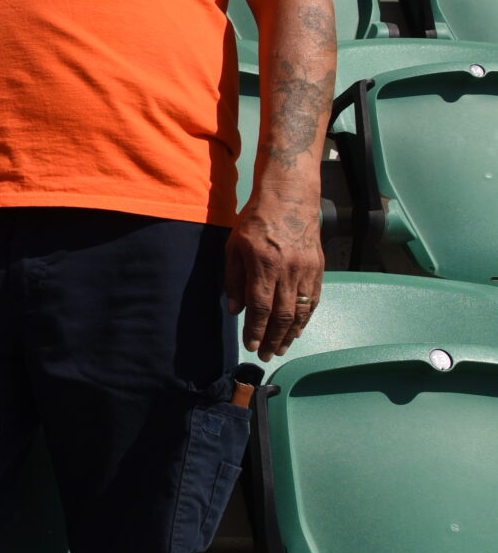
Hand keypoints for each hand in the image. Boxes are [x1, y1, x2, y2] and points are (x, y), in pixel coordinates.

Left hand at [224, 190, 323, 361]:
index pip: (261, 307)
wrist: (289, 198)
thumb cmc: (256, 221)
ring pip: (300, 311)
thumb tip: (235, 310)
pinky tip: (297, 329)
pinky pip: (313, 300)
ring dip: (290, 334)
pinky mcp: (318, 268)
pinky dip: (305, 318)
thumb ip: (233, 279)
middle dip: (273, 338)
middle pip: (283, 314)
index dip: (256, 330)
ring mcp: (306, 270)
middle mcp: (288, 270)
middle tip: (266, 355)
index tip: (251, 346)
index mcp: (264, 264)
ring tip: (281, 348)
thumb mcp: (234, 246)